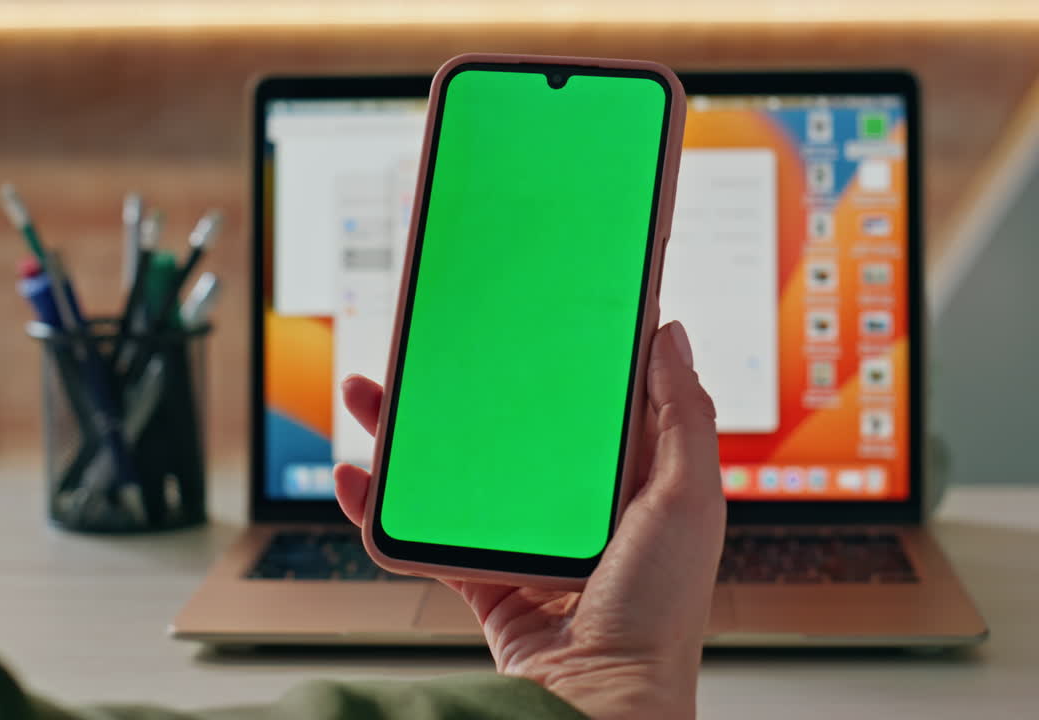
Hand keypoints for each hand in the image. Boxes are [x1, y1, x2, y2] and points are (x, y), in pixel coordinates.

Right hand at [333, 321, 724, 719]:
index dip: (551, 359)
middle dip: (460, 389)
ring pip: (459, 476)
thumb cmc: (659, 610)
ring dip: (408, 438)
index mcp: (627, 481)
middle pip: (507, 431)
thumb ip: (682, 415)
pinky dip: (384, 511)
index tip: (518, 318)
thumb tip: (670, 332)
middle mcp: (575, 510)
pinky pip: (427, 538)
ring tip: (369, 397)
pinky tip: (360, 480)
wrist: (599, 701)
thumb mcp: (687, 498)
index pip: (584, 404)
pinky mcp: (484, 580)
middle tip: (424, 350)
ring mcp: (525, 545)